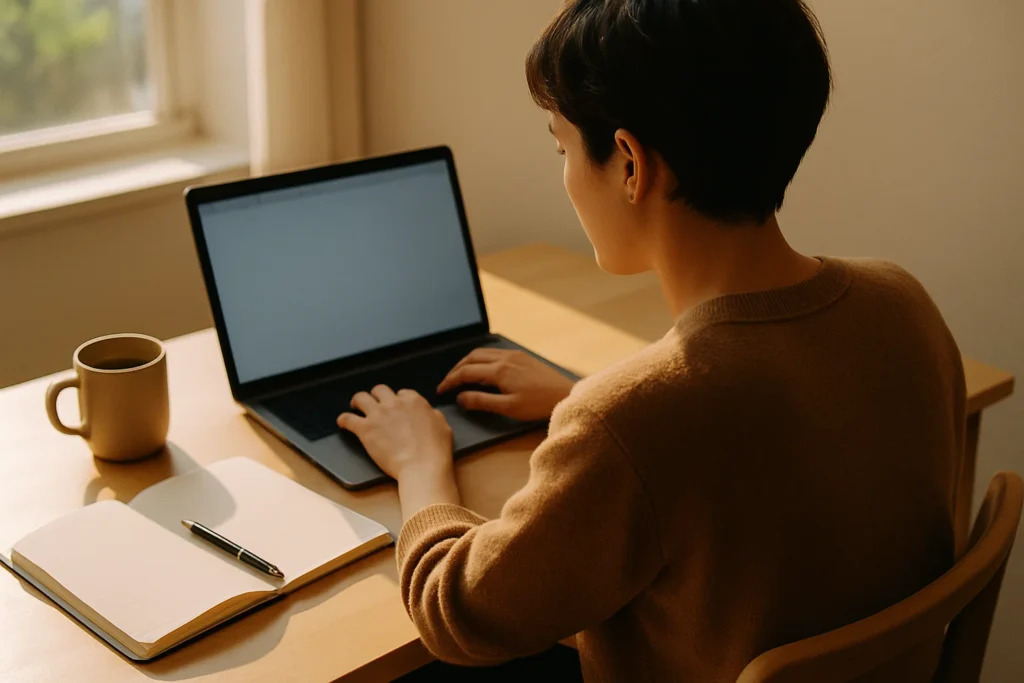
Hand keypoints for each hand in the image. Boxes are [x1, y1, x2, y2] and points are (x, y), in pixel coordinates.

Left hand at [337, 385, 453, 480]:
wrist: (422, 465)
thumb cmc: (435, 450)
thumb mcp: (443, 426)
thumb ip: (432, 415)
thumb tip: (429, 414)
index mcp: (414, 401)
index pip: (402, 393)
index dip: (398, 400)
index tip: (397, 407)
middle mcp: (394, 403)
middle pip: (380, 390)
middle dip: (377, 396)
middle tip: (375, 404)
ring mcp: (378, 415)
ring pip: (361, 397)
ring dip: (357, 401)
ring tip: (355, 406)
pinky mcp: (365, 429)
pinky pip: (347, 418)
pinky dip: (343, 419)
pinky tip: (342, 422)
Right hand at [437, 349, 575, 421]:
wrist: (564, 394)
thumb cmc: (538, 404)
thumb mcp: (508, 408)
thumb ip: (482, 402)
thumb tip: (460, 397)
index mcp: (499, 370)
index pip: (466, 372)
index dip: (450, 381)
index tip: (441, 390)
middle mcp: (504, 358)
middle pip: (471, 358)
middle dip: (456, 369)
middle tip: (448, 382)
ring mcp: (513, 354)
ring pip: (482, 352)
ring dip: (468, 362)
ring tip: (461, 375)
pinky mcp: (521, 356)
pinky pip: (494, 352)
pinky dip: (481, 359)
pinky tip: (483, 370)